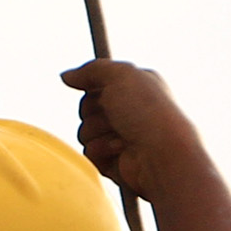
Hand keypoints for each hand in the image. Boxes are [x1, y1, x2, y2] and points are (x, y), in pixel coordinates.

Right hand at [61, 58, 204, 196]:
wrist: (162, 155)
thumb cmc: (148, 111)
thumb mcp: (121, 75)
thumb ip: (92, 69)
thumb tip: (67, 76)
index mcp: (135, 88)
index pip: (97, 83)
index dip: (92, 86)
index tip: (99, 89)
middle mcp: (129, 112)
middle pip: (86, 107)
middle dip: (94, 111)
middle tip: (114, 114)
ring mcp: (122, 137)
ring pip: (85, 131)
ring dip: (98, 131)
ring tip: (122, 135)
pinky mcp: (114, 161)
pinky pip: (89, 153)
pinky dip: (101, 150)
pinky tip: (121, 150)